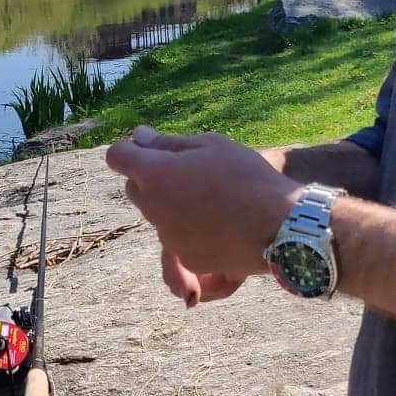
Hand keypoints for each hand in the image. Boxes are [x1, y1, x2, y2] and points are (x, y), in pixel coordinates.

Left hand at [106, 126, 297, 302]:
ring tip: (211, 198)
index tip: (149, 148)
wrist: (278, 225)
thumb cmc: (247, 176)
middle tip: (189, 172)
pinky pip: (176, 239)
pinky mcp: (184, 258)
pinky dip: (189, 230)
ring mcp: (167, 237)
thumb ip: (168, 143)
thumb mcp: (211, 145)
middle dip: (152, 178)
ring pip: (157, 215)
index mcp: (155, 174)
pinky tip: (217, 222)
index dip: (130, 150)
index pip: (117, 156)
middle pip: (135, 188)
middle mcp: (153, 207)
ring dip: (172, 205)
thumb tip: (139, 136)